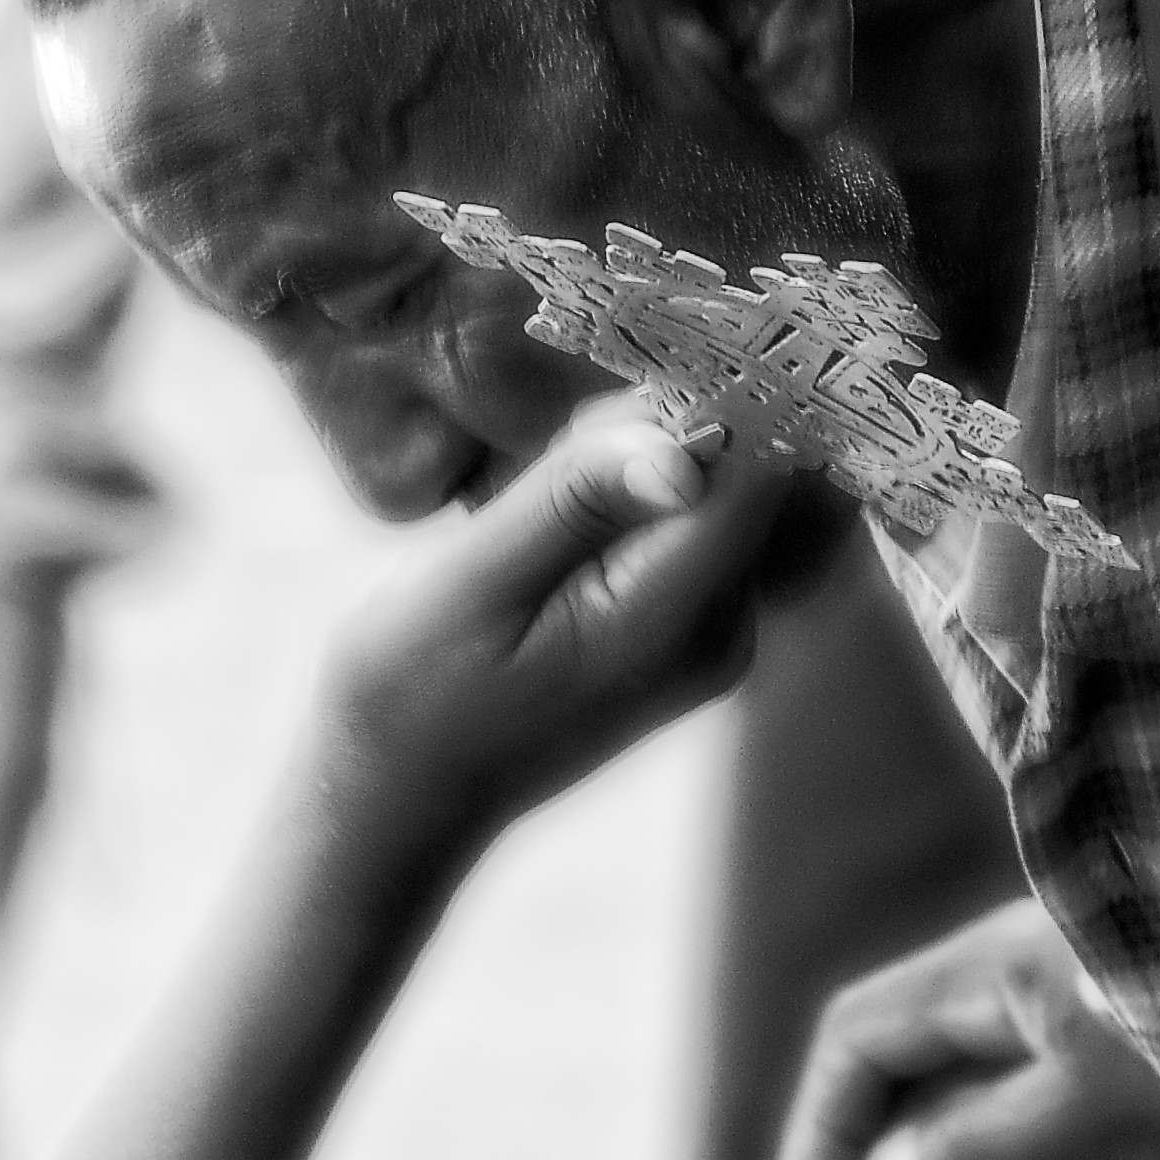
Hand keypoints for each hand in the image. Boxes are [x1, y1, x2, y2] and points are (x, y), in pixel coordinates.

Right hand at [318, 414, 788, 848]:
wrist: (400, 793)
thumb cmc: (409, 691)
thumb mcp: (471, 582)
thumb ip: (577, 504)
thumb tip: (687, 447)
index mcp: (674, 621)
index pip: (759, 470)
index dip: (716, 390)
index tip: (634, 365)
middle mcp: (723, 632)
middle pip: (747, 467)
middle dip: (664, 422)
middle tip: (549, 460)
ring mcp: (716, 636)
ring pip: (720, 484)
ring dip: (640, 455)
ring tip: (536, 504)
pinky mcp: (693, 628)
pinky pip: (694, 520)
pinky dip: (633, 492)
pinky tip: (555, 523)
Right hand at [776, 897, 1159, 1159]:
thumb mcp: (1095, 1106)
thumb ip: (982, 1145)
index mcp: (987, 969)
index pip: (861, 1038)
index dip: (823, 1130)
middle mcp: (1008, 990)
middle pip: (901, 1085)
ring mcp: (1060, 1030)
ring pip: (961, 1115)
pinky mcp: (1116, 1072)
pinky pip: (1034, 1128)